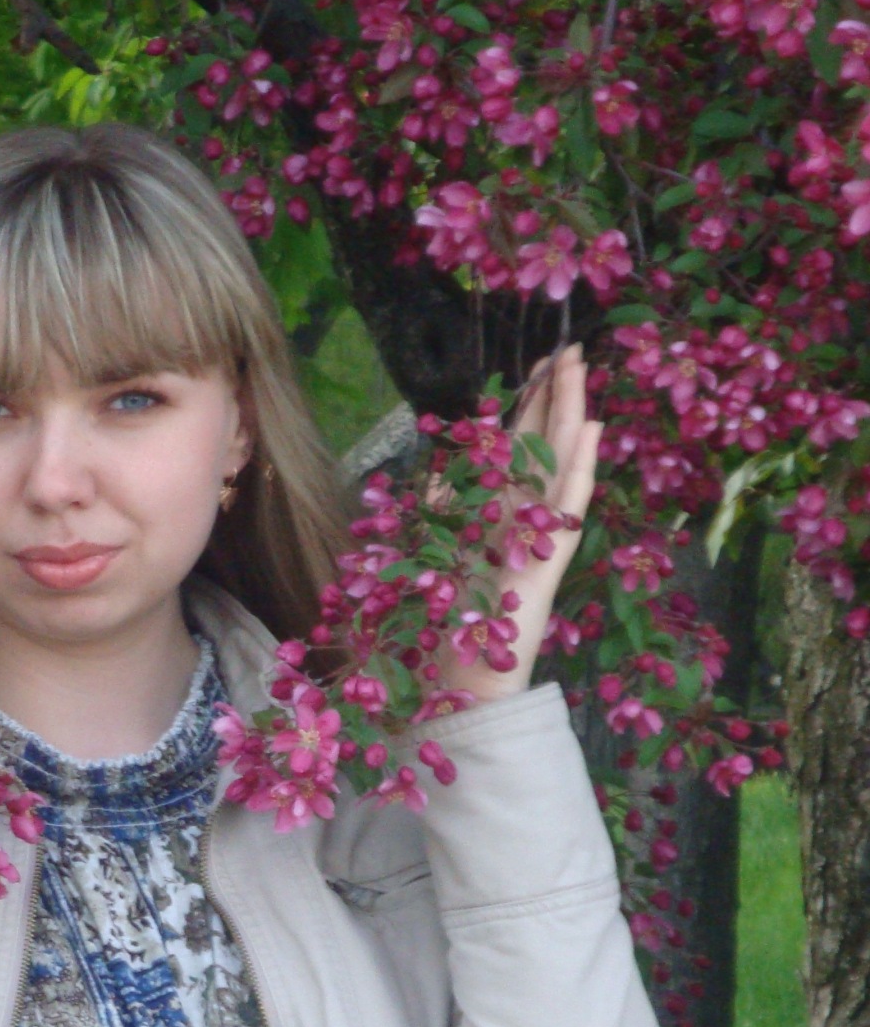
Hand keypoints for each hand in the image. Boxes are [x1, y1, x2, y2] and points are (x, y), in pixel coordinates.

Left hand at [435, 341, 602, 703]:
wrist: (461, 679)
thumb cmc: (445, 623)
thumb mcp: (432, 549)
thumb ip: (443, 506)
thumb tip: (443, 464)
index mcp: (498, 513)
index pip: (518, 446)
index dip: (528, 404)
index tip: (537, 364)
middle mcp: (524, 518)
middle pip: (544, 443)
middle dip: (554, 395)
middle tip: (569, 347)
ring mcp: (543, 535)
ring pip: (561, 462)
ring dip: (572, 413)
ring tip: (581, 369)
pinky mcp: (550, 557)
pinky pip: (570, 504)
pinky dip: (581, 466)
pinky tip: (592, 429)